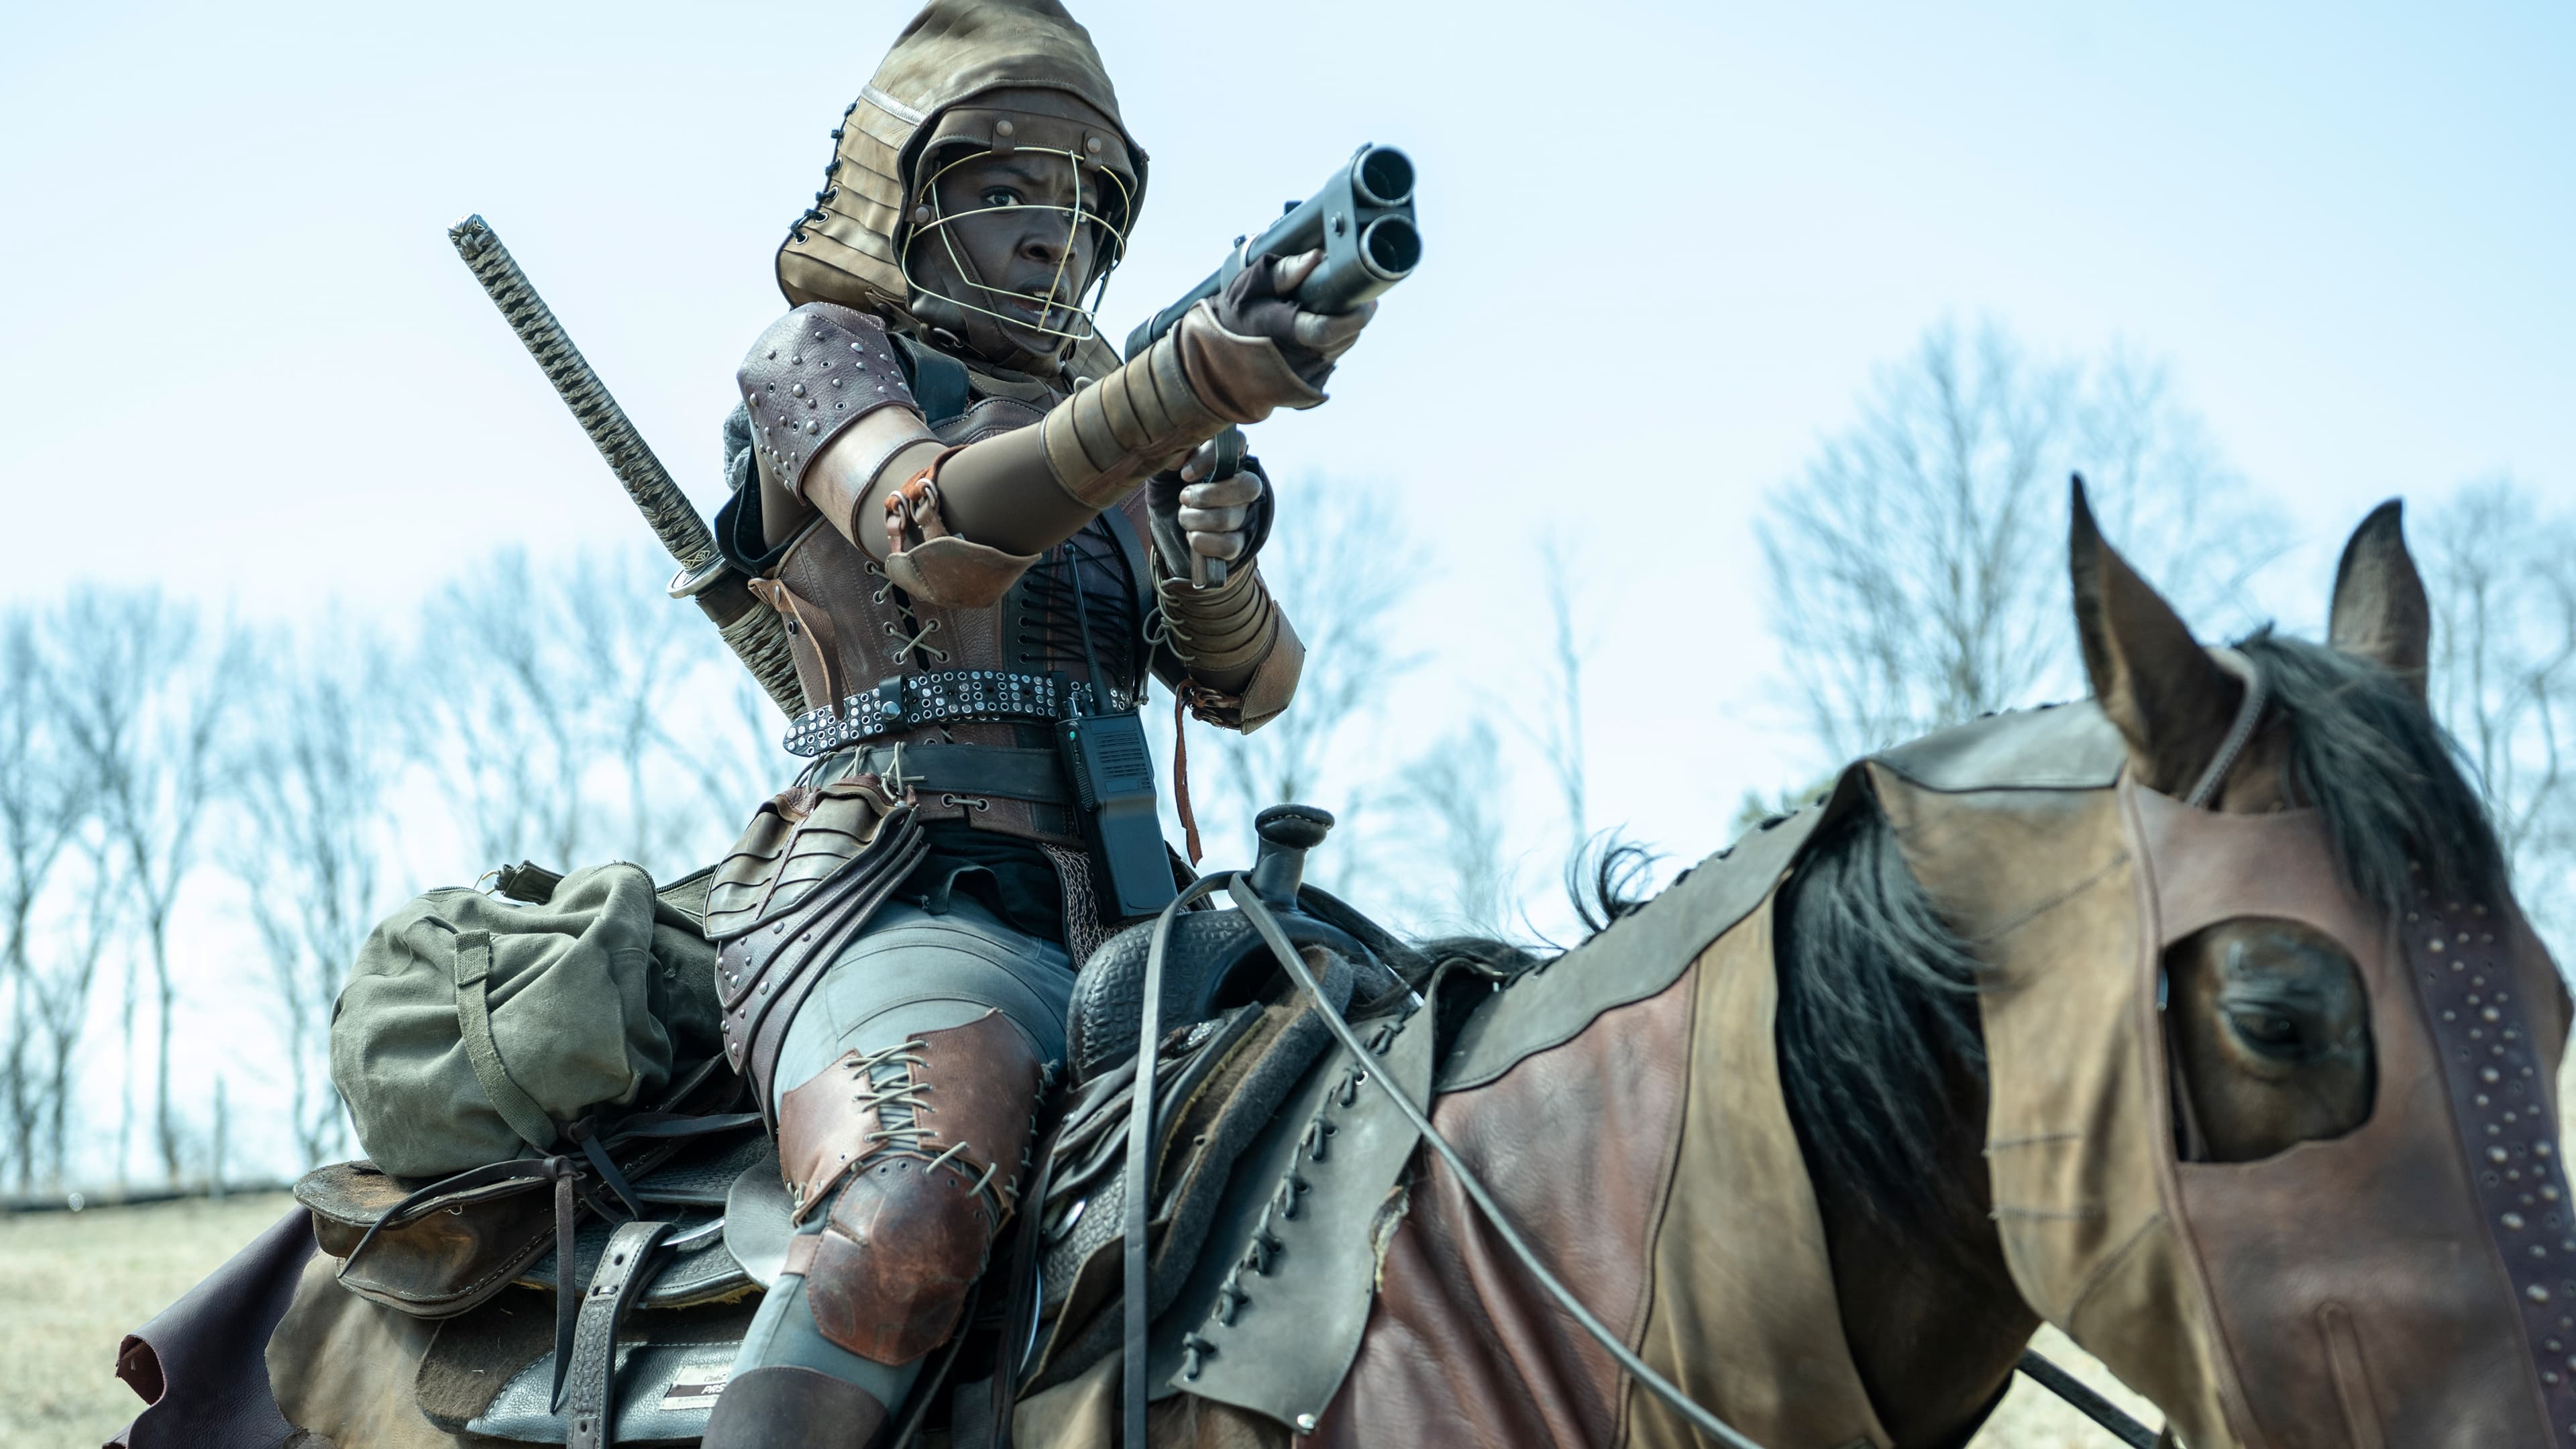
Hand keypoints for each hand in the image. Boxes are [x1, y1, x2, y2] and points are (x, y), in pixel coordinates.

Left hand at [1174, 443, 1265, 564]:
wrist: (1166, 529)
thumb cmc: (1168, 491)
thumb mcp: (1162, 472)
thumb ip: (1170, 459)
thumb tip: (1178, 458)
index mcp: (1225, 458)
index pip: (1236, 444)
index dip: (1211, 458)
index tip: (1185, 475)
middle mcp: (1241, 483)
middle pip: (1248, 486)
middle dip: (1210, 495)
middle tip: (1183, 498)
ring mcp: (1243, 514)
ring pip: (1232, 517)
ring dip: (1198, 520)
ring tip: (1183, 517)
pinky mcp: (1238, 542)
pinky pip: (1230, 545)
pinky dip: (1204, 542)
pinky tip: (1191, 536)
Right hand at [1211, 249, 1376, 386]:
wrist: (1217, 357)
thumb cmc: (1235, 315)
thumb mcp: (1250, 284)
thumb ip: (1284, 271)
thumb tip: (1316, 257)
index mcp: (1281, 331)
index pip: (1328, 329)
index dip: (1354, 315)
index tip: (1366, 300)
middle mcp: (1296, 359)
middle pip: (1344, 338)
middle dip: (1354, 317)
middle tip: (1351, 297)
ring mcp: (1303, 376)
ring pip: (1342, 348)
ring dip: (1345, 329)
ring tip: (1330, 310)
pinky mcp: (1307, 385)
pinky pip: (1332, 359)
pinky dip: (1333, 342)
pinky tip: (1316, 330)